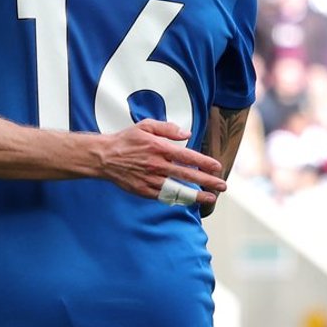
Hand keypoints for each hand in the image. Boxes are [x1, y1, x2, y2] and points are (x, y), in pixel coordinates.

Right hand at [96, 120, 226, 202]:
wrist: (104, 157)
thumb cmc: (126, 140)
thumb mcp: (146, 126)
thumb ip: (167, 128)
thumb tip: (186, 134)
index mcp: (160, 148)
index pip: (188, 157)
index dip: (205, 163)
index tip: (217, 167)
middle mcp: (158, 165)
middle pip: (188, 175)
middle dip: (208, 181)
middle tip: (222, 186)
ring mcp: (151, 180)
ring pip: (179, 189)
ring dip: (196, 195)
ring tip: (210, 198)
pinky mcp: (144, 191)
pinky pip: (165, 196)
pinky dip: (178, 199)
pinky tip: (188, 200)